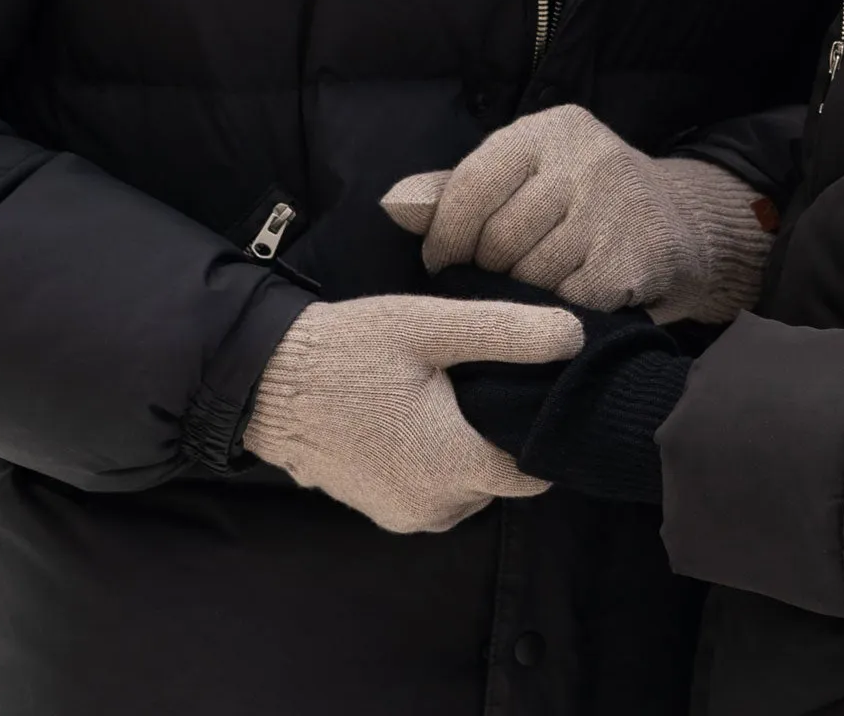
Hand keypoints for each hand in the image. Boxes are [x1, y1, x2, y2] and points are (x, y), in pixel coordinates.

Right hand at [243, 295, 580, 532]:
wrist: (268, 385)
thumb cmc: (351, 351)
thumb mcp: (432, 327)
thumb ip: (508, 333)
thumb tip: (575, 337)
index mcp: (456, 465)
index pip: (536, 470)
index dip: (543, 430)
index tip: (535, 392)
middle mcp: (437, 506)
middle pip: (503, 476)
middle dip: (502, 433)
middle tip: (483, 380)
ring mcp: (407, 515)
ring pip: (470, 486)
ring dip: (469, 449)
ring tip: (450, 394)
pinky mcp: (384, 513)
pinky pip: (435, 491)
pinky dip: (438, 461)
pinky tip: (421, 416)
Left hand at [381, 104, 774, 323]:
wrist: (680, 224)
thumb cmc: (581, 201)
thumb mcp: (527, 175)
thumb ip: (460, 190)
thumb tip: (393, 205)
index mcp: (549, 128)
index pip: (473, 184)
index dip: (445, 234)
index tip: (440, 264)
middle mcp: (586, 156)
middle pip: (499, 236)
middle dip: (488, 268)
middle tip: (499, 278)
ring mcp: (616, 204)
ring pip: (532, 273)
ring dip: (525, 293)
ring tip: (540, 285)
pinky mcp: (637, 253)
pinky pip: (569, 300)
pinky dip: (562, 310)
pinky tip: (574, 298)